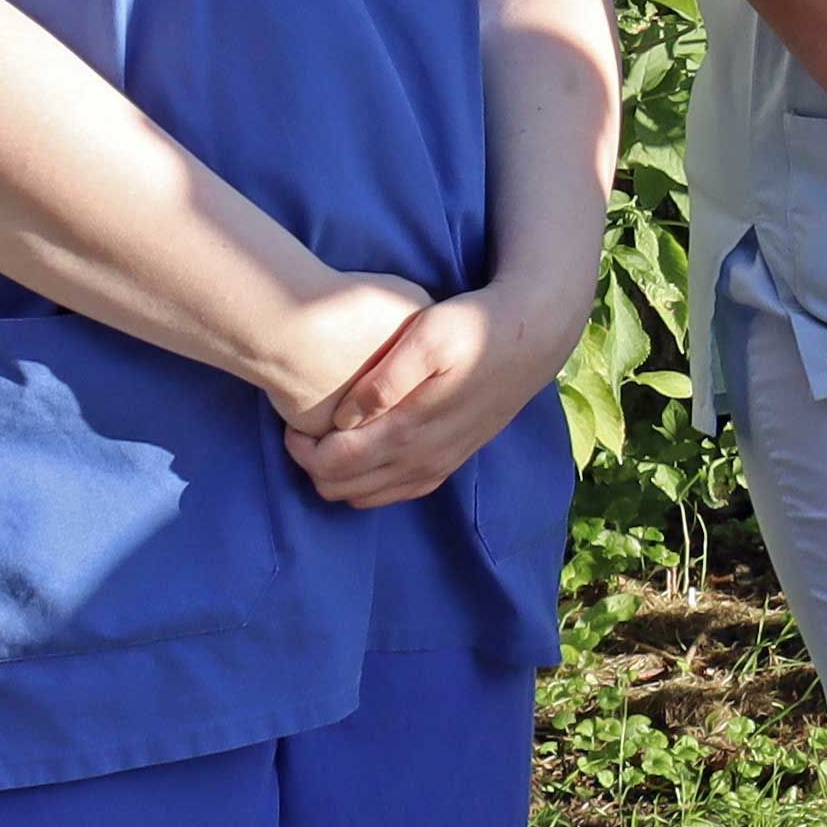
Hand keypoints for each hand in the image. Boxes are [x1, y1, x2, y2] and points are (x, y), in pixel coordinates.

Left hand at [285, 280, 582, 507]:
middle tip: (307, 427)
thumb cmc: (474, 328)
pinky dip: (368, 482)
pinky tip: (365, 448)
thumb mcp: (428, 335)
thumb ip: (384, 380)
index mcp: (409, 432)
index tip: (294, 420)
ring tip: (332, 436)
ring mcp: (437, 466)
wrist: (532, 339)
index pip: (332, 466)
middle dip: (313, 464)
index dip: (301, 450)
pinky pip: (395, 493)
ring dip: (339, 475)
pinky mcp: (449, 463)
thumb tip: (346, 417)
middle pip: (342, 489)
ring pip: (365, 497)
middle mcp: (421, 461)